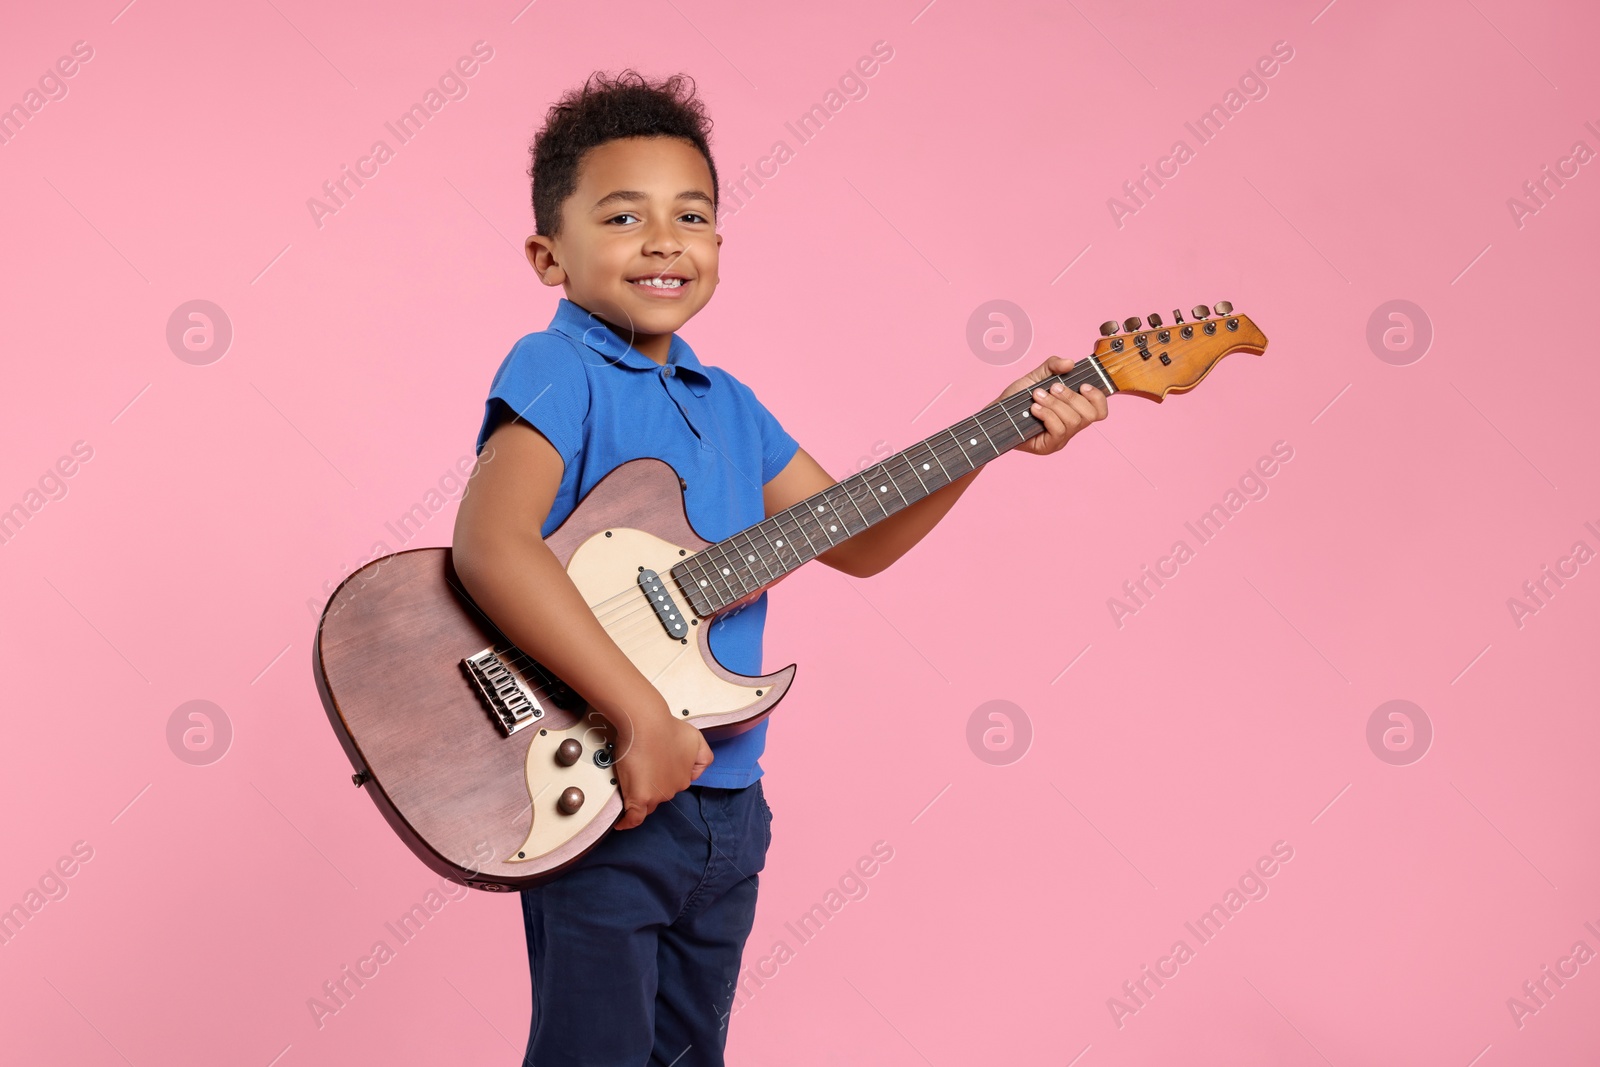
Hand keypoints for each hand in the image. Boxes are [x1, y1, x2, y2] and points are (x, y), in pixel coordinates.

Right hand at [608, 706, 712, 829]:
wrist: (646, 723)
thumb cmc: (665, 726)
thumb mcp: (695, 739)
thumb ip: (701, 758)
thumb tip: (693, 774)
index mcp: (686, 775)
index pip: (676, 784)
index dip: (664, 778)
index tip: (655, 773)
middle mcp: (676, 787)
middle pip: (662, 794)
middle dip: (652, 786)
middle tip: (638, 770)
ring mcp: (659, 794)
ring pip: (649, 804)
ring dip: (640, 798)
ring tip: (628, 786)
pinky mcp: (641, 797)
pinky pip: (635, 818)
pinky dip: (627, 822)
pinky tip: (621, 823)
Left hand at [997, 355, 1108, 456]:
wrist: (996, 415)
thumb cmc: (1018, 398)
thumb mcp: (1036, 376)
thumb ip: (1053, 366)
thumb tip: (1070, 363)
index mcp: (1074, 410)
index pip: (1100, 411)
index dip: (1098, 398)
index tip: (1083, 385)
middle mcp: (1071, 426)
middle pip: (1090, 415)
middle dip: (1072, 397)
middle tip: (1052, 388)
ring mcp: (1061, 439)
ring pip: (1073, 421)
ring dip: (1055, 404)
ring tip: (1037, 396)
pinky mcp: (1048, 447)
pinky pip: (1058, 431)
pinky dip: (1048, 415)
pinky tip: (1035, 408)